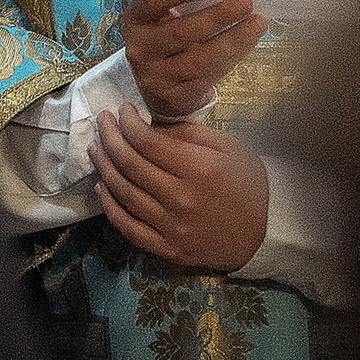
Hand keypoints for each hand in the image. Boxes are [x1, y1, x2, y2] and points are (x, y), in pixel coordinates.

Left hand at [92, 109, 269, 271]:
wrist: (264, 232)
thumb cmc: (247, 182)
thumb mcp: (226, 146)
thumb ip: (186, 133)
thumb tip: (148, 123)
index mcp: (198, 168)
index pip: (147, 142)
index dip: (127, 123)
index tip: (121, 110)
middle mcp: (181, 198)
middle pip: (130, 166)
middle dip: (110, 139)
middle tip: (101, 122)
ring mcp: (171, 226)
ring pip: (125, 194)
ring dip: (104, 168)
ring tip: (95, 149)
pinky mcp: (166, 248)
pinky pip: (129, 228)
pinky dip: (110, 208)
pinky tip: (101, 189)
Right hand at [121, 0, 266, 119]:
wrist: (160, 88)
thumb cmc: (169, 39)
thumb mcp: (164, 18)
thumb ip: (184, 2)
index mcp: (136, 20)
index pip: (151, 2)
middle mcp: (140, 49)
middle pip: (180, 32)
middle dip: (217, 17)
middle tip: (245, 2)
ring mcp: (156, 77)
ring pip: (199, 60)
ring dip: (234, 40)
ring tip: (258, 23)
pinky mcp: (175, 97)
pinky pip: (208, 77)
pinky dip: (233, 58)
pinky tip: (248, 43)